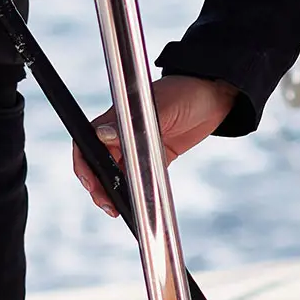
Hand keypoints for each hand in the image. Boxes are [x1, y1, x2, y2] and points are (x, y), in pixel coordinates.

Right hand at [73, 75, 237, 216]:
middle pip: (99, 162)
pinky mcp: (155, 157)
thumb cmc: (188, 91)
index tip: (91, 182)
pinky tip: (136, 202)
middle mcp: (123, 132)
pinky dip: (135, 190)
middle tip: (107, 204)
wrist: (215, 95)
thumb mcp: (163, 106)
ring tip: (118, 208)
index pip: (88, 141)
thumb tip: (103, 135)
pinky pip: (139, 176)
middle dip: (98, 185)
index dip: (84, 163)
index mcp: (118, 116)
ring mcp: (138, 146)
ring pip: (116, 173)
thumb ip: (134, 122)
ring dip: (113, 190)